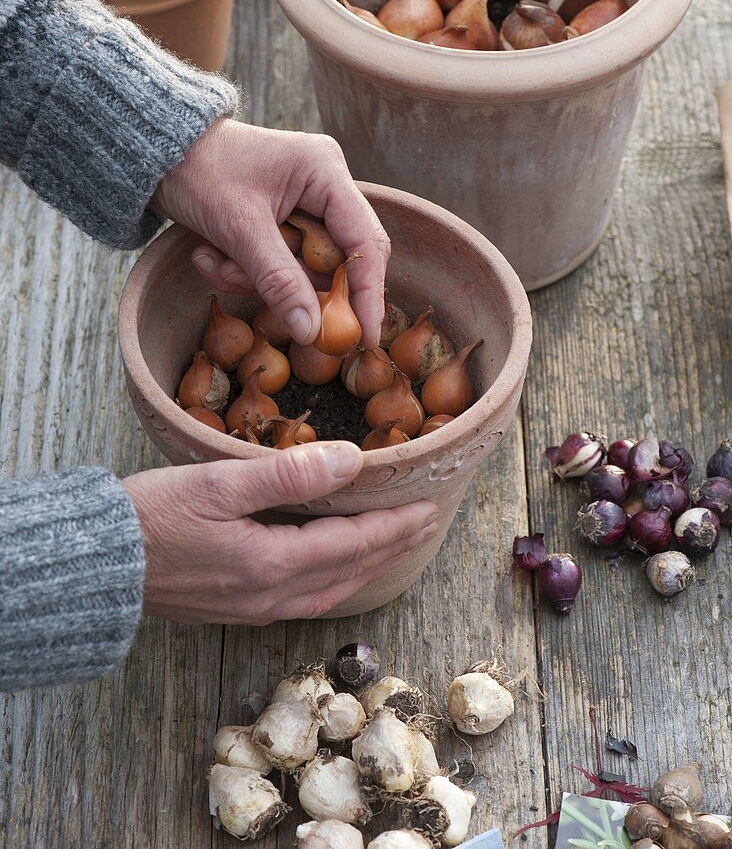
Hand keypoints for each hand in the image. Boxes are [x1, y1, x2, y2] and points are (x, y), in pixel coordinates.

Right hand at [124, 441, 438, 623]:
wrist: (95, 564)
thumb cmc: (150, 515)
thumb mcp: (219, 483)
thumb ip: (288, 473)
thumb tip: (351, 460)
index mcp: (272, 563)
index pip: (353, 544)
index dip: (394, 525)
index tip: (427, 507)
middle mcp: (270, 594)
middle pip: (349, 571)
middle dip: (391, 547)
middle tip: (426, 525)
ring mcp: (252, 606)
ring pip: (330, 590)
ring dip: (367, 567)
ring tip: (392, 545)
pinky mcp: (234, 607)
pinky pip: (305, 598)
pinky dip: (335, 581)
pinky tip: (335, 570)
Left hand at [150, 121, 388, 347]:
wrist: (155, 154)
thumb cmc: (198, 172)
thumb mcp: (239, 229)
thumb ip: (279, 281)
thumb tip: (312, 331)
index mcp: (325, 172)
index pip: (364, 241)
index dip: (368, 291)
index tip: (366, 336)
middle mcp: (324, 185)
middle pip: (334, 259)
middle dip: (293, 285)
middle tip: (272, 305)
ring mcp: (303, 203)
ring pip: (300, 268)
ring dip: (256, 278)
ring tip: (215, 262)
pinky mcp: (281, 219)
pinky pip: (278, 263)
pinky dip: (244, 269)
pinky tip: (208, 254)